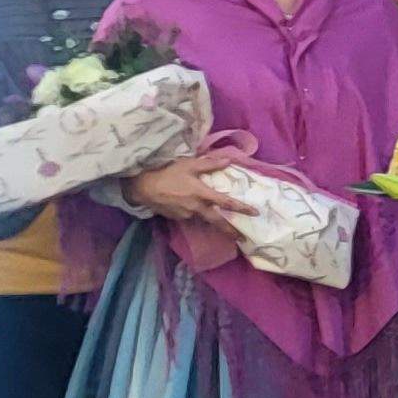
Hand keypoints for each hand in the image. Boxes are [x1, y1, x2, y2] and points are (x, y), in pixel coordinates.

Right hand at [126, 150, 252, 224]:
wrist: (142, 187)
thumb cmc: (167, 172)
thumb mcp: (189, 165)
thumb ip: (210, 164)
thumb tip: (229, 160)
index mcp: (202, 193)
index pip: (226, 203)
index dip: (242, 208)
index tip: (255, 213)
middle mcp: (196, 207)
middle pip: (217, 221)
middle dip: (230, 230)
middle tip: (241, 238)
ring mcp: (186, 215)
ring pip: (202, 218)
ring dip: (209, 219)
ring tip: (214, 217)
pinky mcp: (177, 218)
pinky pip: (189, 216)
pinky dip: (194, 213)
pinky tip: (189, 206)